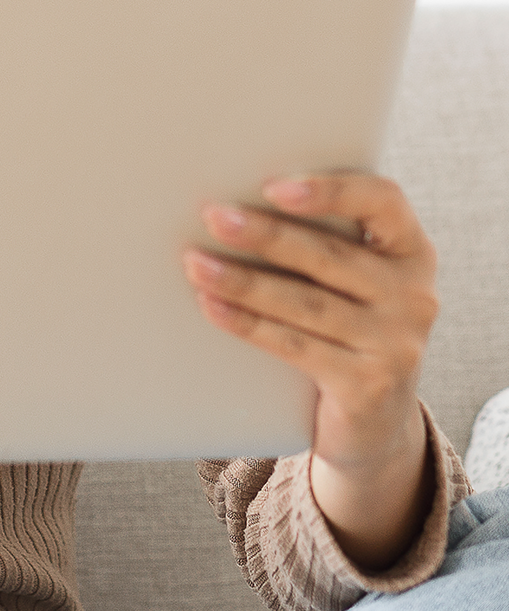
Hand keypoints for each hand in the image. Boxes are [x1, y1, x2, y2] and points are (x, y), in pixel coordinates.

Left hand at [182, 173, 438, 567]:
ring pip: (307, 303)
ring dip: (244, 281)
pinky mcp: (367, 384)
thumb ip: (323, 243)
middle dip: (266, 235)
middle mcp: (414, 294)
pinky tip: (213, 306)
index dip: (330, 191)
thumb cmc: (348, 329)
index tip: (274, 187)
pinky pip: (296, 346)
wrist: (374, 423)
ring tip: (196, 263)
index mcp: (412, 251)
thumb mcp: (355, 283)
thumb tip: (237, 204)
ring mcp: (396, 343)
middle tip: (213, 216)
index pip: (383, 201)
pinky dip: (249, 324)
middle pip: (331, 256)